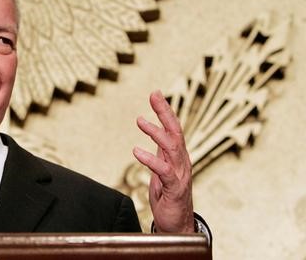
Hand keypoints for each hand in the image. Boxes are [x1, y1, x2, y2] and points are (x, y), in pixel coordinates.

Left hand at [133, 91, 194, 232]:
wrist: (178, 225)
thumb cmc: (169, 197)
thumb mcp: (162, 170)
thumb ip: (161, 152)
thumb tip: (155, 133)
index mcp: (177, 157)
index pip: (173, 129)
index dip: (165, 111)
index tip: (155, 94)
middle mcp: (182, 162)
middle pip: (176, 132)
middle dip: (165, 112)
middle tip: (154, 95)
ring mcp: (180, 175)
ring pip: (172, 147)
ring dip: (156, 132)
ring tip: (140, 120)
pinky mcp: (175, 188)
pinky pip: (163, 171)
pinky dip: (150, 159)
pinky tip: (137, 151)